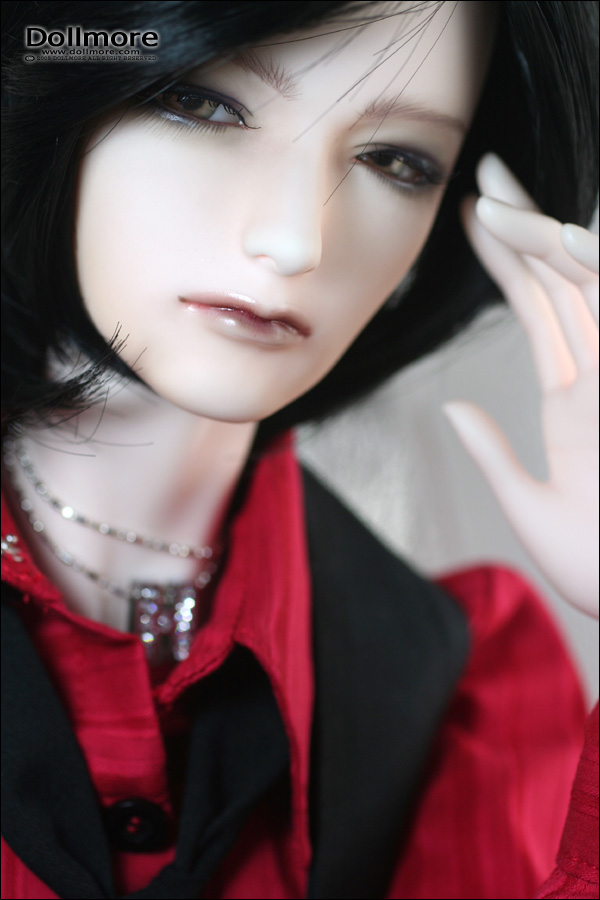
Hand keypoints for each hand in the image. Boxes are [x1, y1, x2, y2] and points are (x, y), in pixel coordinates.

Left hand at [445, 153, 598, 618]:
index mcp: (575, 401)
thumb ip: (494, 453)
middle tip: (483, 175)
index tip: (470, 218)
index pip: (538, 311)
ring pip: (586, 285)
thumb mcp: (531, 507)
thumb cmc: (598, 568)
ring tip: (494, 197)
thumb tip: (454, 407)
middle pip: (560, 283)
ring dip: (545, 237)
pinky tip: (555, 239)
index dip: (506, 261)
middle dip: (523, 225)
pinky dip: (590, 272)